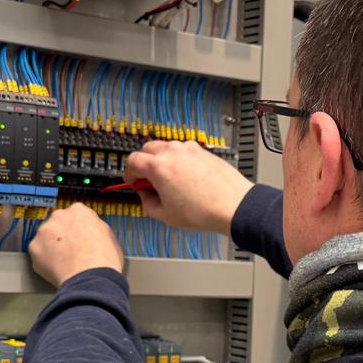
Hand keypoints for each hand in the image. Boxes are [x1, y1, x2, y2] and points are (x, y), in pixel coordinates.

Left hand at [28, 204, 123, 286]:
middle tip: (71, 251)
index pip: (75, 215)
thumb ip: (95, 228)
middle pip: (58, 224)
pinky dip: (43, 261)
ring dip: (51, 247)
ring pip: (45, 238)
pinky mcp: (34, 247)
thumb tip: (91, 232)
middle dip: (62, 236)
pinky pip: (38, 253)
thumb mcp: (109, 237)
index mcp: (79, 211)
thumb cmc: (103, 260)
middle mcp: (59, 216)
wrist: (90, 279)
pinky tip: (56, 269)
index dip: (78, 229)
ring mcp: (44, 231)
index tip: (79, 238)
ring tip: (63, 263)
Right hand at [122, 140, 252, 236]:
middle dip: (144, 163)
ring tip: (169, 180)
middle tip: (149, 181)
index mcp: (158, 166)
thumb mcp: (165, 215)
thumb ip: (147, 202)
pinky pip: (183, 150)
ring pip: (166, 147)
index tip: (132, 181)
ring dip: (161, 159)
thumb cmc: (202, 211)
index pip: (133, 161)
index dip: (129, 173)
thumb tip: (145, 194)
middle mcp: (172, 152)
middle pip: (147, 149)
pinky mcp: (203, 151)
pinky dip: (178, 159)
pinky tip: (185, 177)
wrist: (233, 205)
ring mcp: (189, 149)